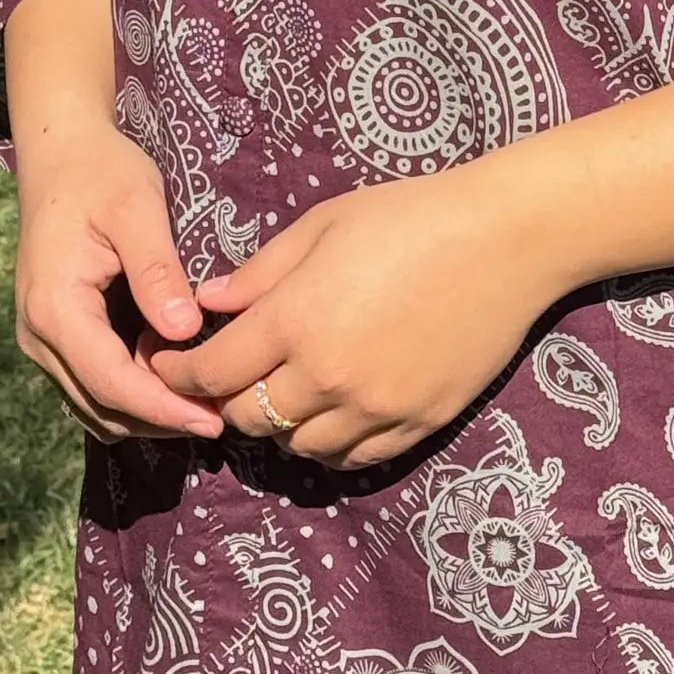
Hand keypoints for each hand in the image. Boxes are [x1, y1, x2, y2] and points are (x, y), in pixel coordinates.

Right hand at [13, 123, 228, 442]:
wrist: (61, 154)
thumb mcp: (137, 209)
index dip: (164, 409)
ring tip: (206, 403)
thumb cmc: (101, 174)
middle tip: (224, 415)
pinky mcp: (55, 336)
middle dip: (161, 419)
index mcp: (56, 308)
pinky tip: (176, 381)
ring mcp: (42, 340)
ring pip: (95, 404)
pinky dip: (131, 395)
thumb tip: (183, 330)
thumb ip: (157, 270)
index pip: (112, 382)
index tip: (215, 420)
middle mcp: (39, 335)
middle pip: (102, 405)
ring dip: (147, 413)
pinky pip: (91, 385)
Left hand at [147, 163, 568, 470]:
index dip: (177, 373)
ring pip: (297, 445)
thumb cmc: (411, 216)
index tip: (166, 366)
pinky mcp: (416, 423)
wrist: (507, 241)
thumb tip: (205, 302)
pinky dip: (329, 442)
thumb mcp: (322, 225)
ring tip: (284, 391)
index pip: (211, 371)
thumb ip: (258, 273)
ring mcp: (375, 406)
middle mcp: (329, 375)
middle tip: (226, 377)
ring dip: (278, 424)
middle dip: (225, 398)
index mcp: (296, 319)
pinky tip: (330, 411)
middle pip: (247, 416)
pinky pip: (352, 457)